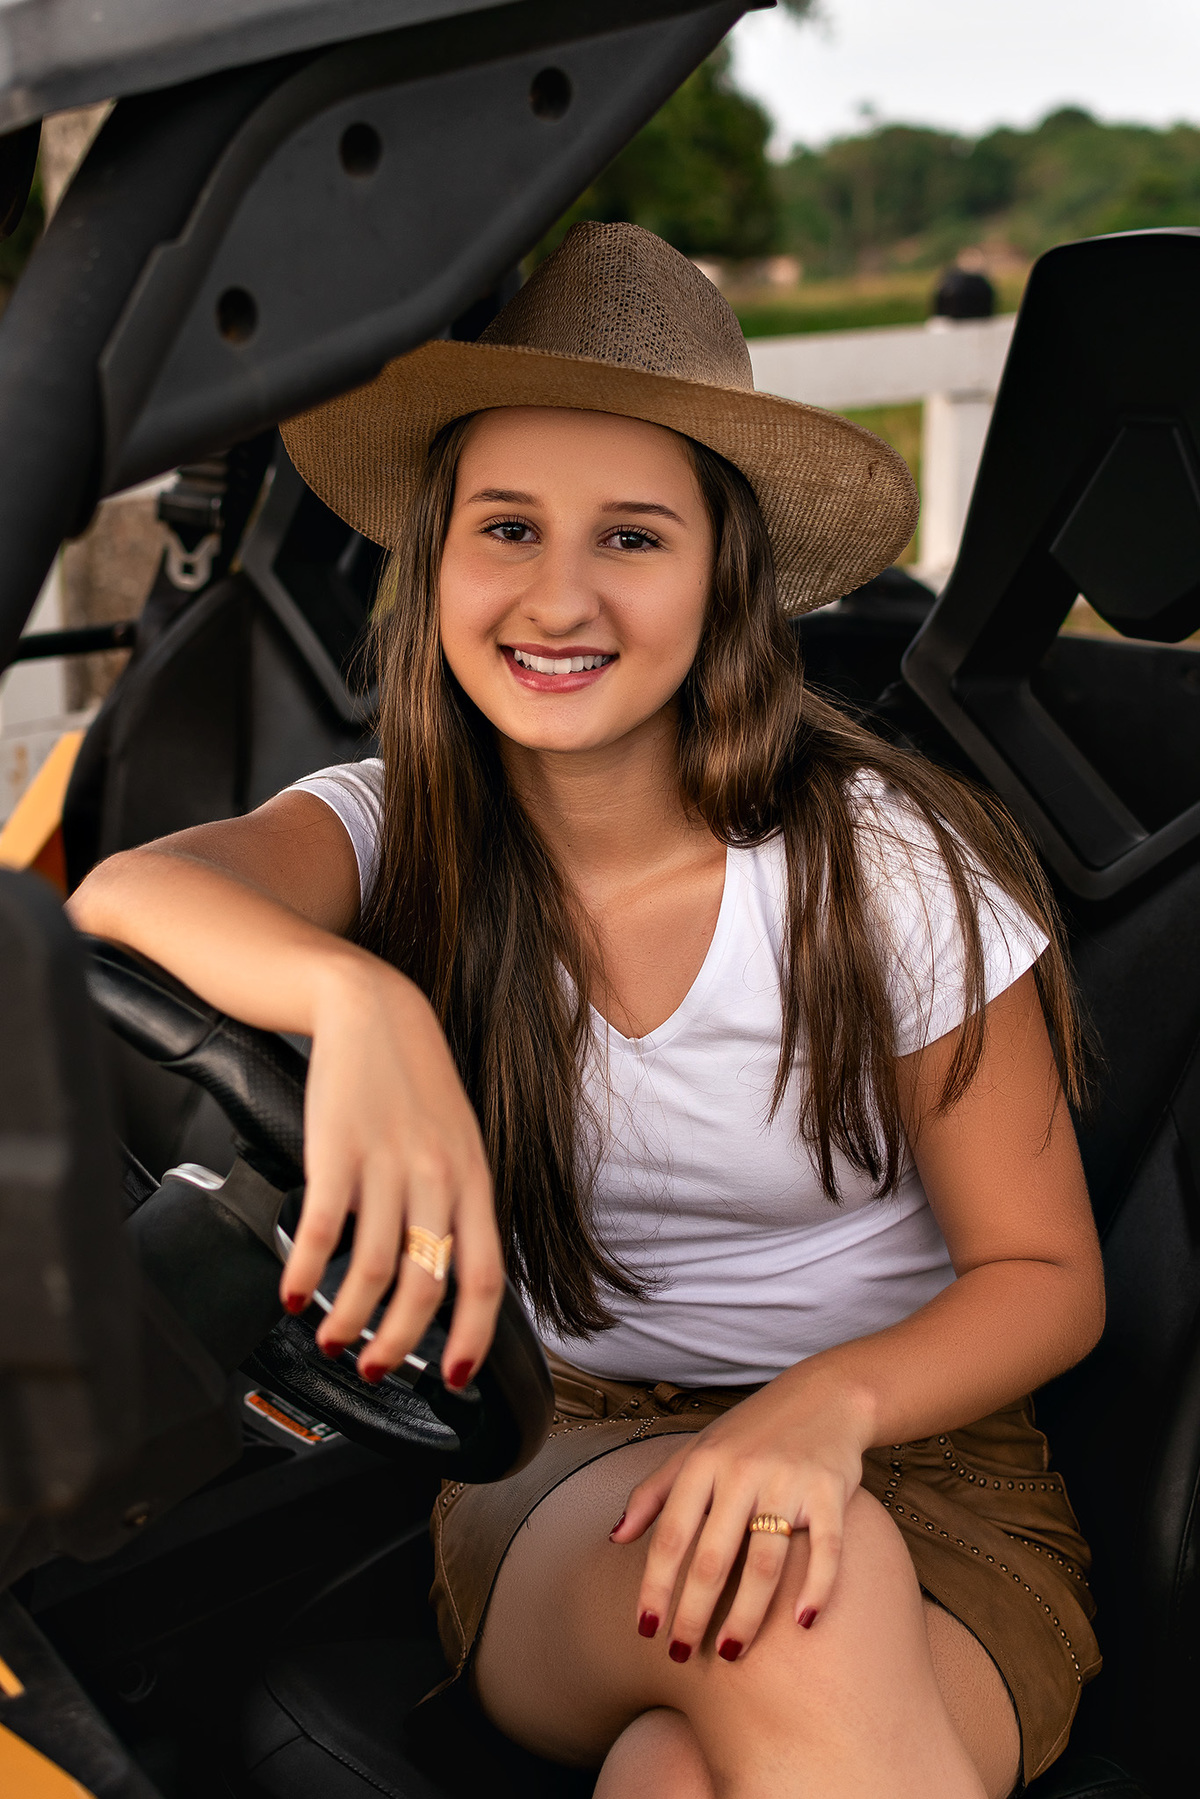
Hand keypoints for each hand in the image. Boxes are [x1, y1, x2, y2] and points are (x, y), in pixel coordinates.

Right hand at [280, 955, 503, 1388]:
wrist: (371, 1005)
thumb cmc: (413, 1078)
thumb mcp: (458, 1138)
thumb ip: (459, 1202)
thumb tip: (451, 1275)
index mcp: (474, 1178)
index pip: (484, 1276)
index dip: (471, 1338)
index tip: (453, 1377)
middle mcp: (437, 1175)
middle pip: (427, 1285)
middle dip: (400, 1343)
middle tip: (375, 1368)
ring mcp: (386, 1162)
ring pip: (374, 1269)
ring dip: (350, 1319)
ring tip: (333, 1339)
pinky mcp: (335, 1148)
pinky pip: (319, 1229)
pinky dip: (305, 1272)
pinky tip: (294, 1293)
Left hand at [611, 1373, 871, 1660]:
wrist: (825, 1395)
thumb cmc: (752, 1431)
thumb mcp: (697, 1450)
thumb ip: (653, 1492)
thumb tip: (615, 1538)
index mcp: (704, 1463)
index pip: (671, 1535)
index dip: (656, 1585)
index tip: (645, 1629)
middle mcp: (742, 1472)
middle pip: (713, 1557)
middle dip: (694, 1612)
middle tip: (682, 1653)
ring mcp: (788, 1482)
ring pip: (764, 1562)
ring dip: (747, 1614)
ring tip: (731, 1652)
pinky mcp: (830, 1491)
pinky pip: (825, 1549)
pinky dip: (816, 1588)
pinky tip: (803, 1622)